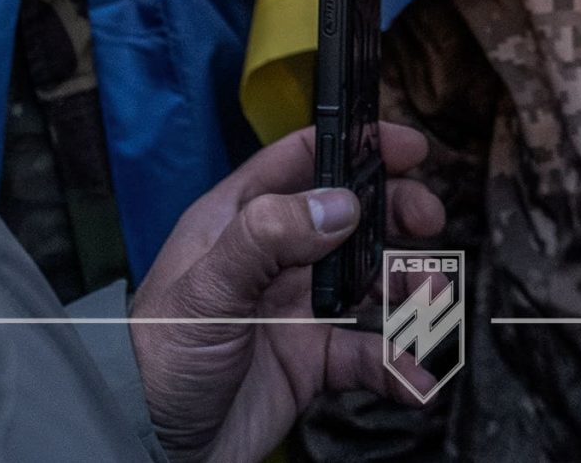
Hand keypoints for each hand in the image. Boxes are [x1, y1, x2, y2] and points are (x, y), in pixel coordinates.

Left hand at [129, 122, 444, 462]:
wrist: (149, 445)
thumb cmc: (157, 358)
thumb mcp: (206, 288)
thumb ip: (268, 237)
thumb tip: (340, 203)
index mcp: (238, 220)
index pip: (302, 161)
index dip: (356, 146)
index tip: (408, 147)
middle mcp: (271, 258)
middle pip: (348, 218)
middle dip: (395, 215)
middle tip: (430, 222)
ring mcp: (294, 309)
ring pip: (368, 284)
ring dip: (407, 289)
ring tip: (431, 304)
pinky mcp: (309, 362)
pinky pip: (367, 355)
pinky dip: (397, 365)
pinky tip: (413, 380)